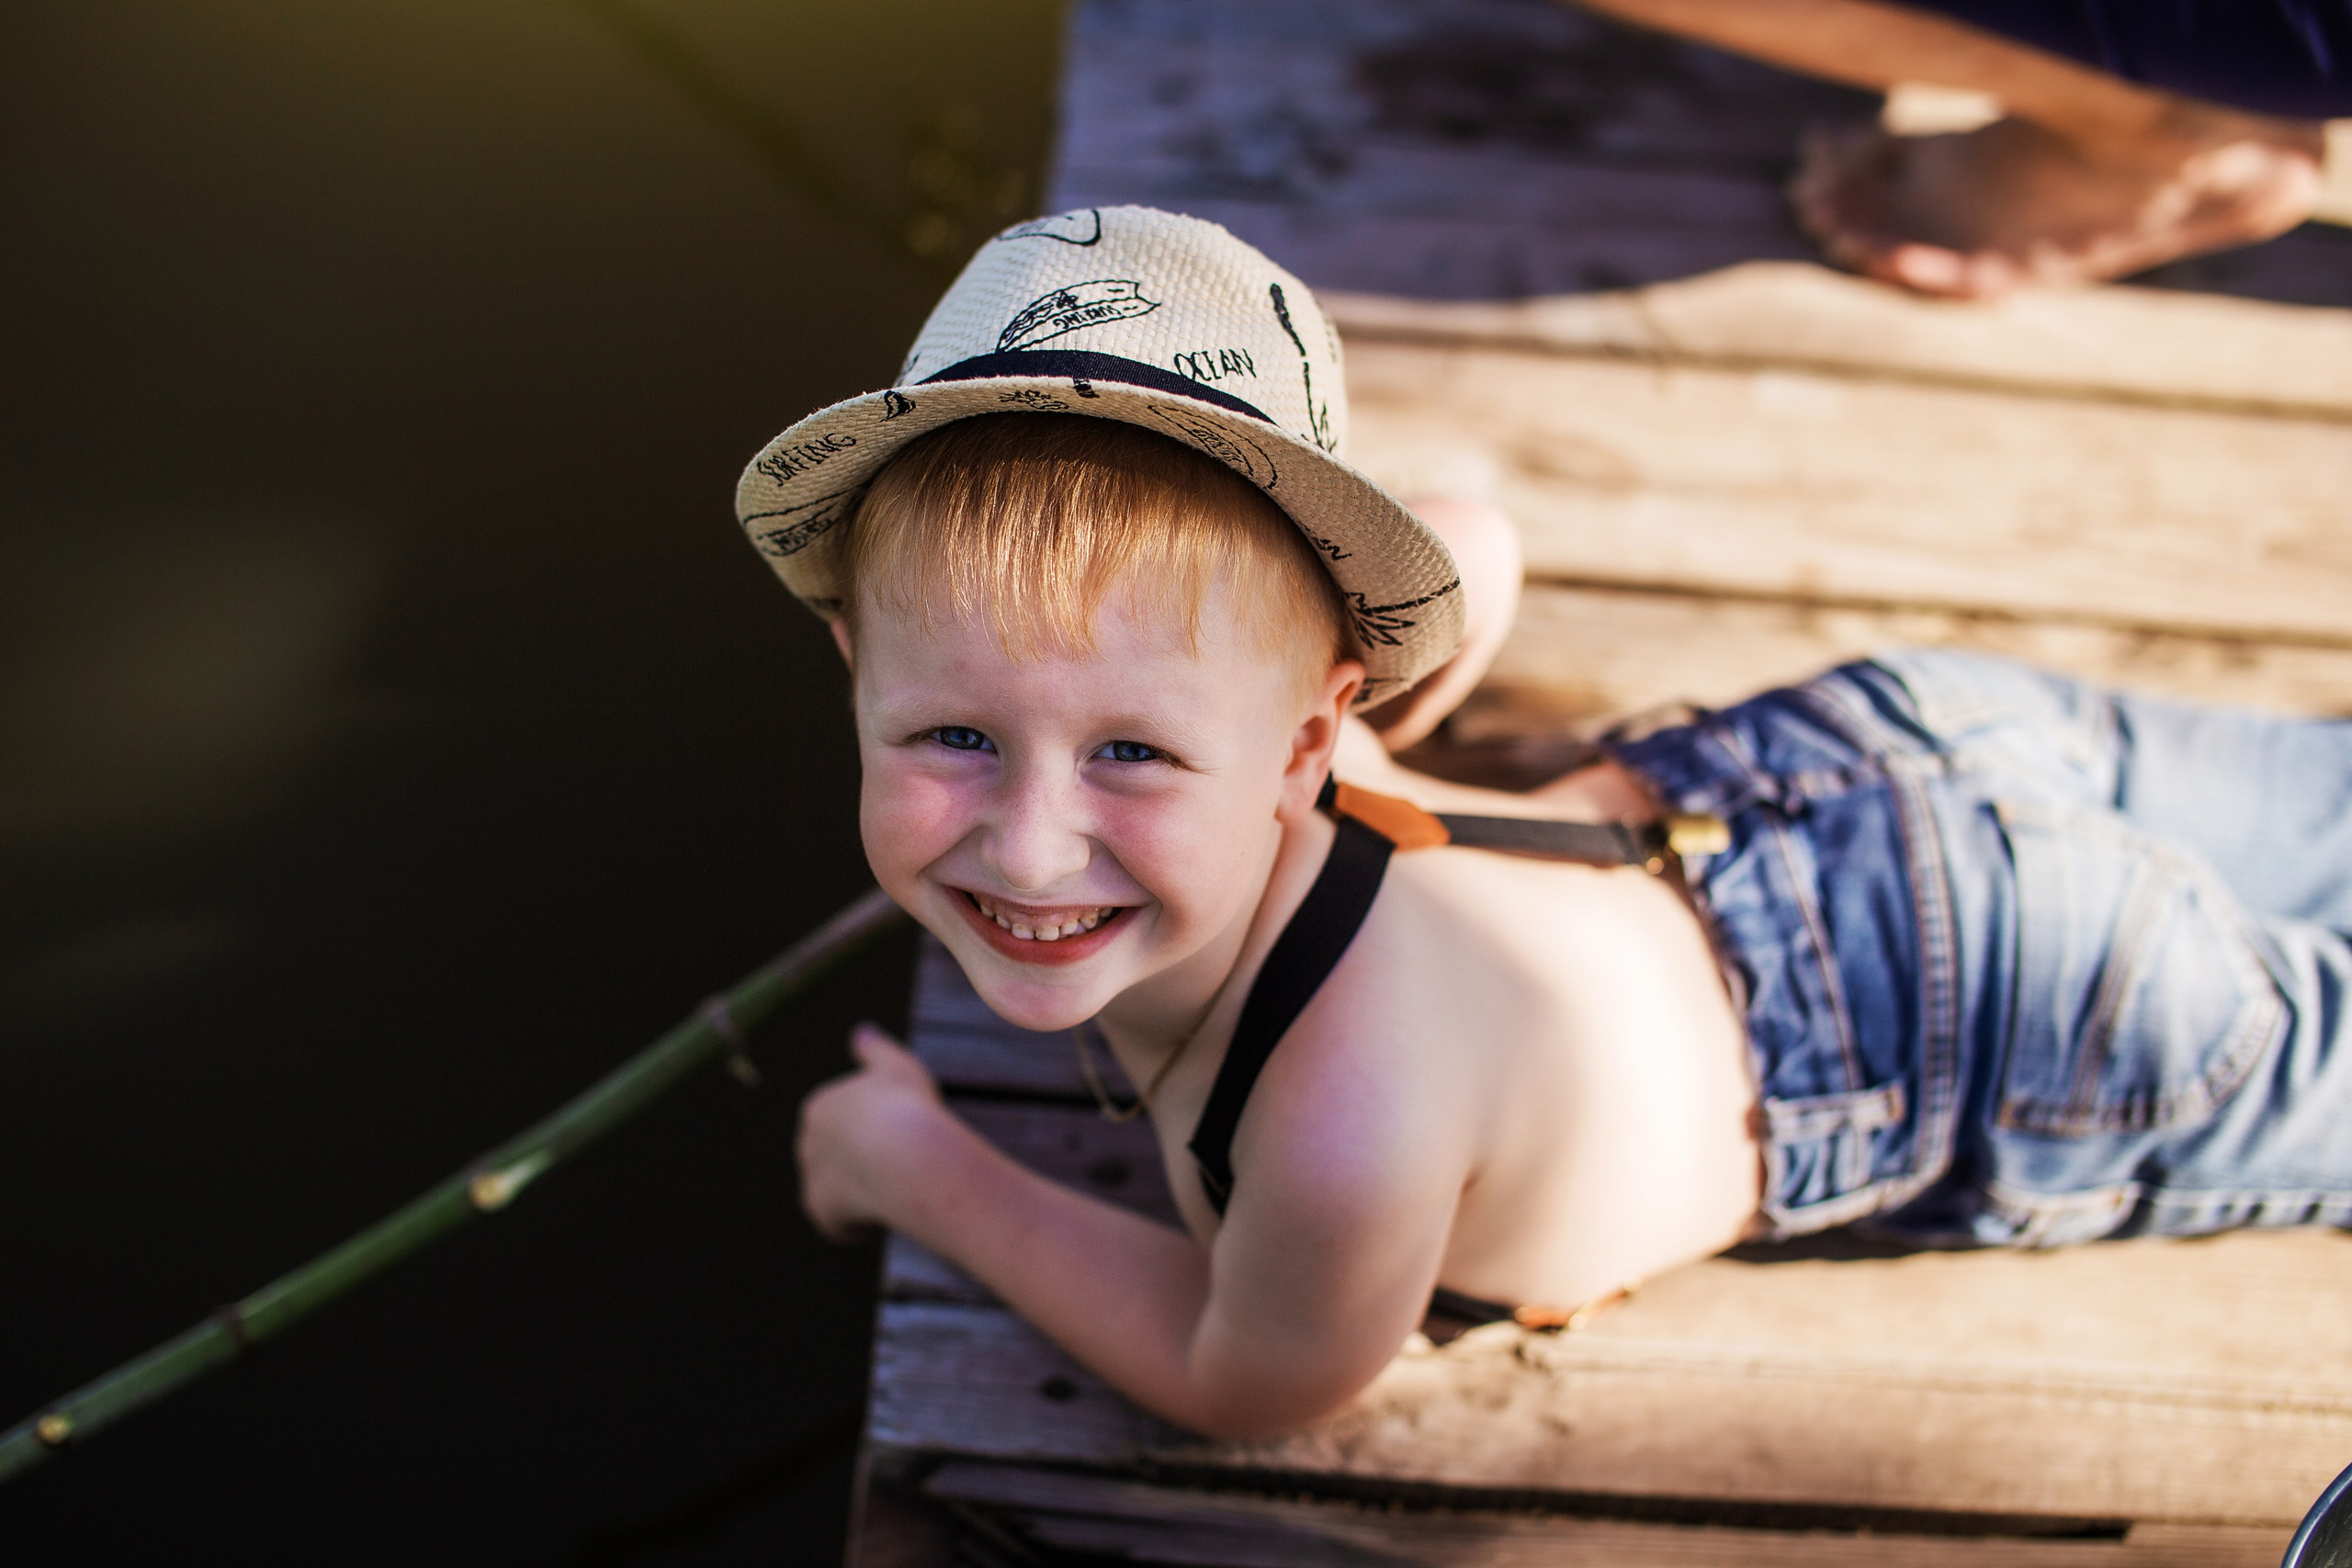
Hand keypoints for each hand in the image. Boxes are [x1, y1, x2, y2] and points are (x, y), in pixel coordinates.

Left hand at [796, 1023, 947, 1241]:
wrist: (907, 1154)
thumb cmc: (906, 1106)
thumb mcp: (896, 1065)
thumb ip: (874, 1050)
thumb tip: (860, 1032)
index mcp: (819, 1106)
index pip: (843, 1126)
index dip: (875, 1133)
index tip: (902, 1136)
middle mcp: (806, 1141)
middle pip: (837, 1159)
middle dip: (863, 1165)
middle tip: (901, 1166)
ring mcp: (811, 1178)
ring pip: (837, 1192)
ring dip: (860, 1196)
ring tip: (894, 1191)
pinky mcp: (820, 1212)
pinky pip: (840, 1224)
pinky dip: (859, 1224)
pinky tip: (884, 1215)